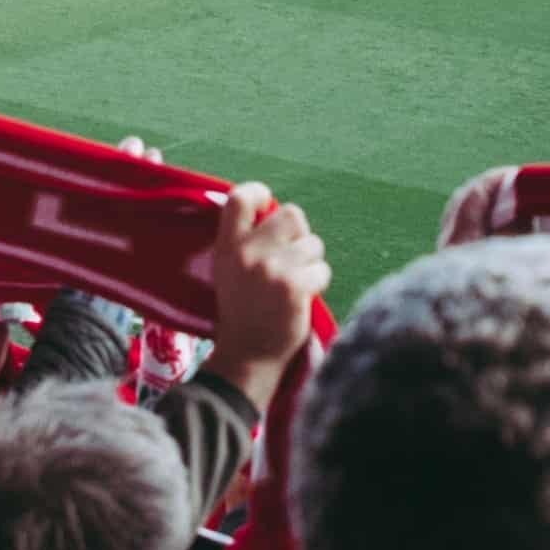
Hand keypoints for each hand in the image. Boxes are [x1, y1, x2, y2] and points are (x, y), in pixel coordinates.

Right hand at [200, 191, 331, 403]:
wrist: (247, 356)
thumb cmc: (242, 311)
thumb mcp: (229, 270)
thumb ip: (246, 241)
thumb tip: (277, 213)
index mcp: (227, 246)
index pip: (240, 198)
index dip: (259, 193)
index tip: (266, 201)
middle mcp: (248, 252)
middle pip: (292, 214)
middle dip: (299, 233)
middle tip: (293, 256)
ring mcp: (273, 269)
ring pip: (313, 244)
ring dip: (311, 262)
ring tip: (295, 283)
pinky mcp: (295, 287)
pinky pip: (322, 269)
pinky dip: (318, 282)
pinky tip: (303, 298)